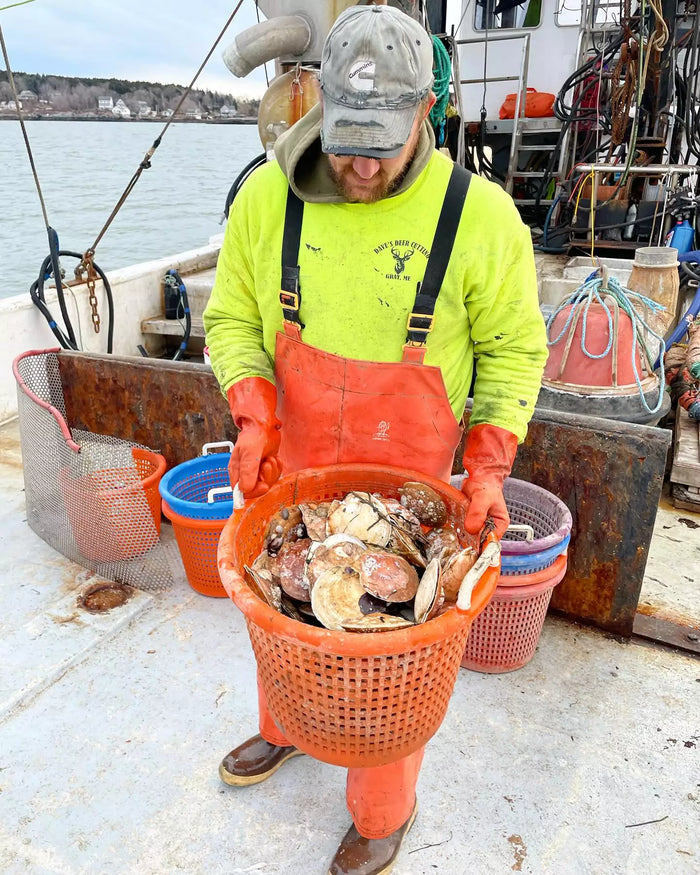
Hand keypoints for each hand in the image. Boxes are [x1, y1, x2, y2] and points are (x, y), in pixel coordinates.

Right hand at [227, 378, 281, 497]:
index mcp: (236, 471)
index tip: (263, 485)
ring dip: (273, 471)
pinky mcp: (267, 468)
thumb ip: (247, 470)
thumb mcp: (250, 452)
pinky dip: (278, 467)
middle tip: (266, 463)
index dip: (254, 491)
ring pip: (267, 482)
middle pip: (257, 488)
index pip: (242, 492)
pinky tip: (274, 457)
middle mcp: (245, 473)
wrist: (265, 425)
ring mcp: (257, 471)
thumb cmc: (254, 435)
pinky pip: (275, 476)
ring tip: (270, 457)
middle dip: (266, 478)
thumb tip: (244, 490)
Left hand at [462, 479, 508, 538]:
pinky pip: (464, 530)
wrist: (479, 478)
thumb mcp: (482, 498)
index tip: (470, 539)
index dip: (480, 543)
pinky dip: (459, 527)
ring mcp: (480, 526)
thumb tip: (472, 529)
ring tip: (460, 521)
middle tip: (463, 527)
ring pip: (470, 537)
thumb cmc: (486, 486)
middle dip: (469, 538)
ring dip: (462, 533)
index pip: (491, 541)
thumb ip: (477, 513)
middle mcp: (491, 527)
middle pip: (479, 541)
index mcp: (500, 524)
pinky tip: (457, 521)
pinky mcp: (471, 523)